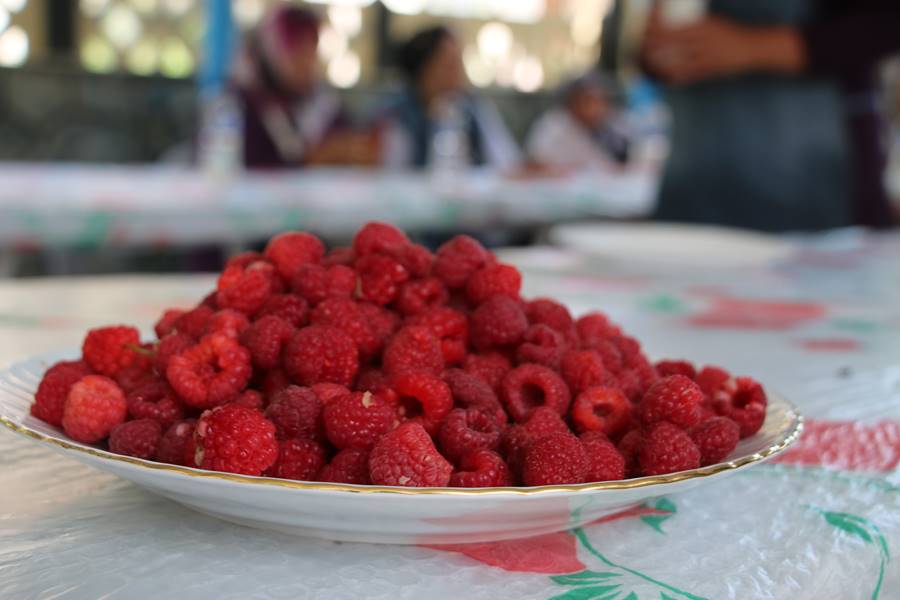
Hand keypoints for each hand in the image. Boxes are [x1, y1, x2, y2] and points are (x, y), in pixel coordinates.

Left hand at [642, 8, 805, 84]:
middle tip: (641, 46)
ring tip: (648, 61)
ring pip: (674, 63)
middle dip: (651, 47)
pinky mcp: (708, 72)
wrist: (752, 49)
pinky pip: (685, 76)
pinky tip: (662, 75)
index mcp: (703, 27)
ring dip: (658, 63)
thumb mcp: (712, 23)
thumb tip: (668, 23)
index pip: (672, 29)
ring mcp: (705, 59)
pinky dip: (671, 76)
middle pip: (669, 46)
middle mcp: (703, 43)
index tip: (645, 29)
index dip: (654, 30)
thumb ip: (692, 25)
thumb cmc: (729, 34)